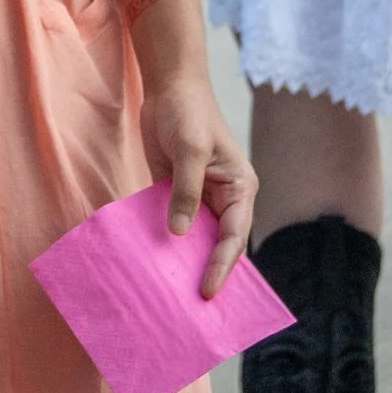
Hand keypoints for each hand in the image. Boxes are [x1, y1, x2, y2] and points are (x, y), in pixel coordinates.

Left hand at [138, 69, 257, 298]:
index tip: (207, 291)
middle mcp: (224, 198)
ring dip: (186, 259)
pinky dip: (166, 241)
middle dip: (208, 271)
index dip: (221, 266)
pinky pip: (174, 222)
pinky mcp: (177, 191)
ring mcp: (200, 196)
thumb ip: (185, 192)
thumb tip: (178, 232)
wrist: (168, 84)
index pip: (234, 236)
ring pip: (196, 237)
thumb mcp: (189, 150)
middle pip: (219, 244)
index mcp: (239, 189)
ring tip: (173, 294)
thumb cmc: (187, 111)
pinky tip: (152, 261)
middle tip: (194, 308)